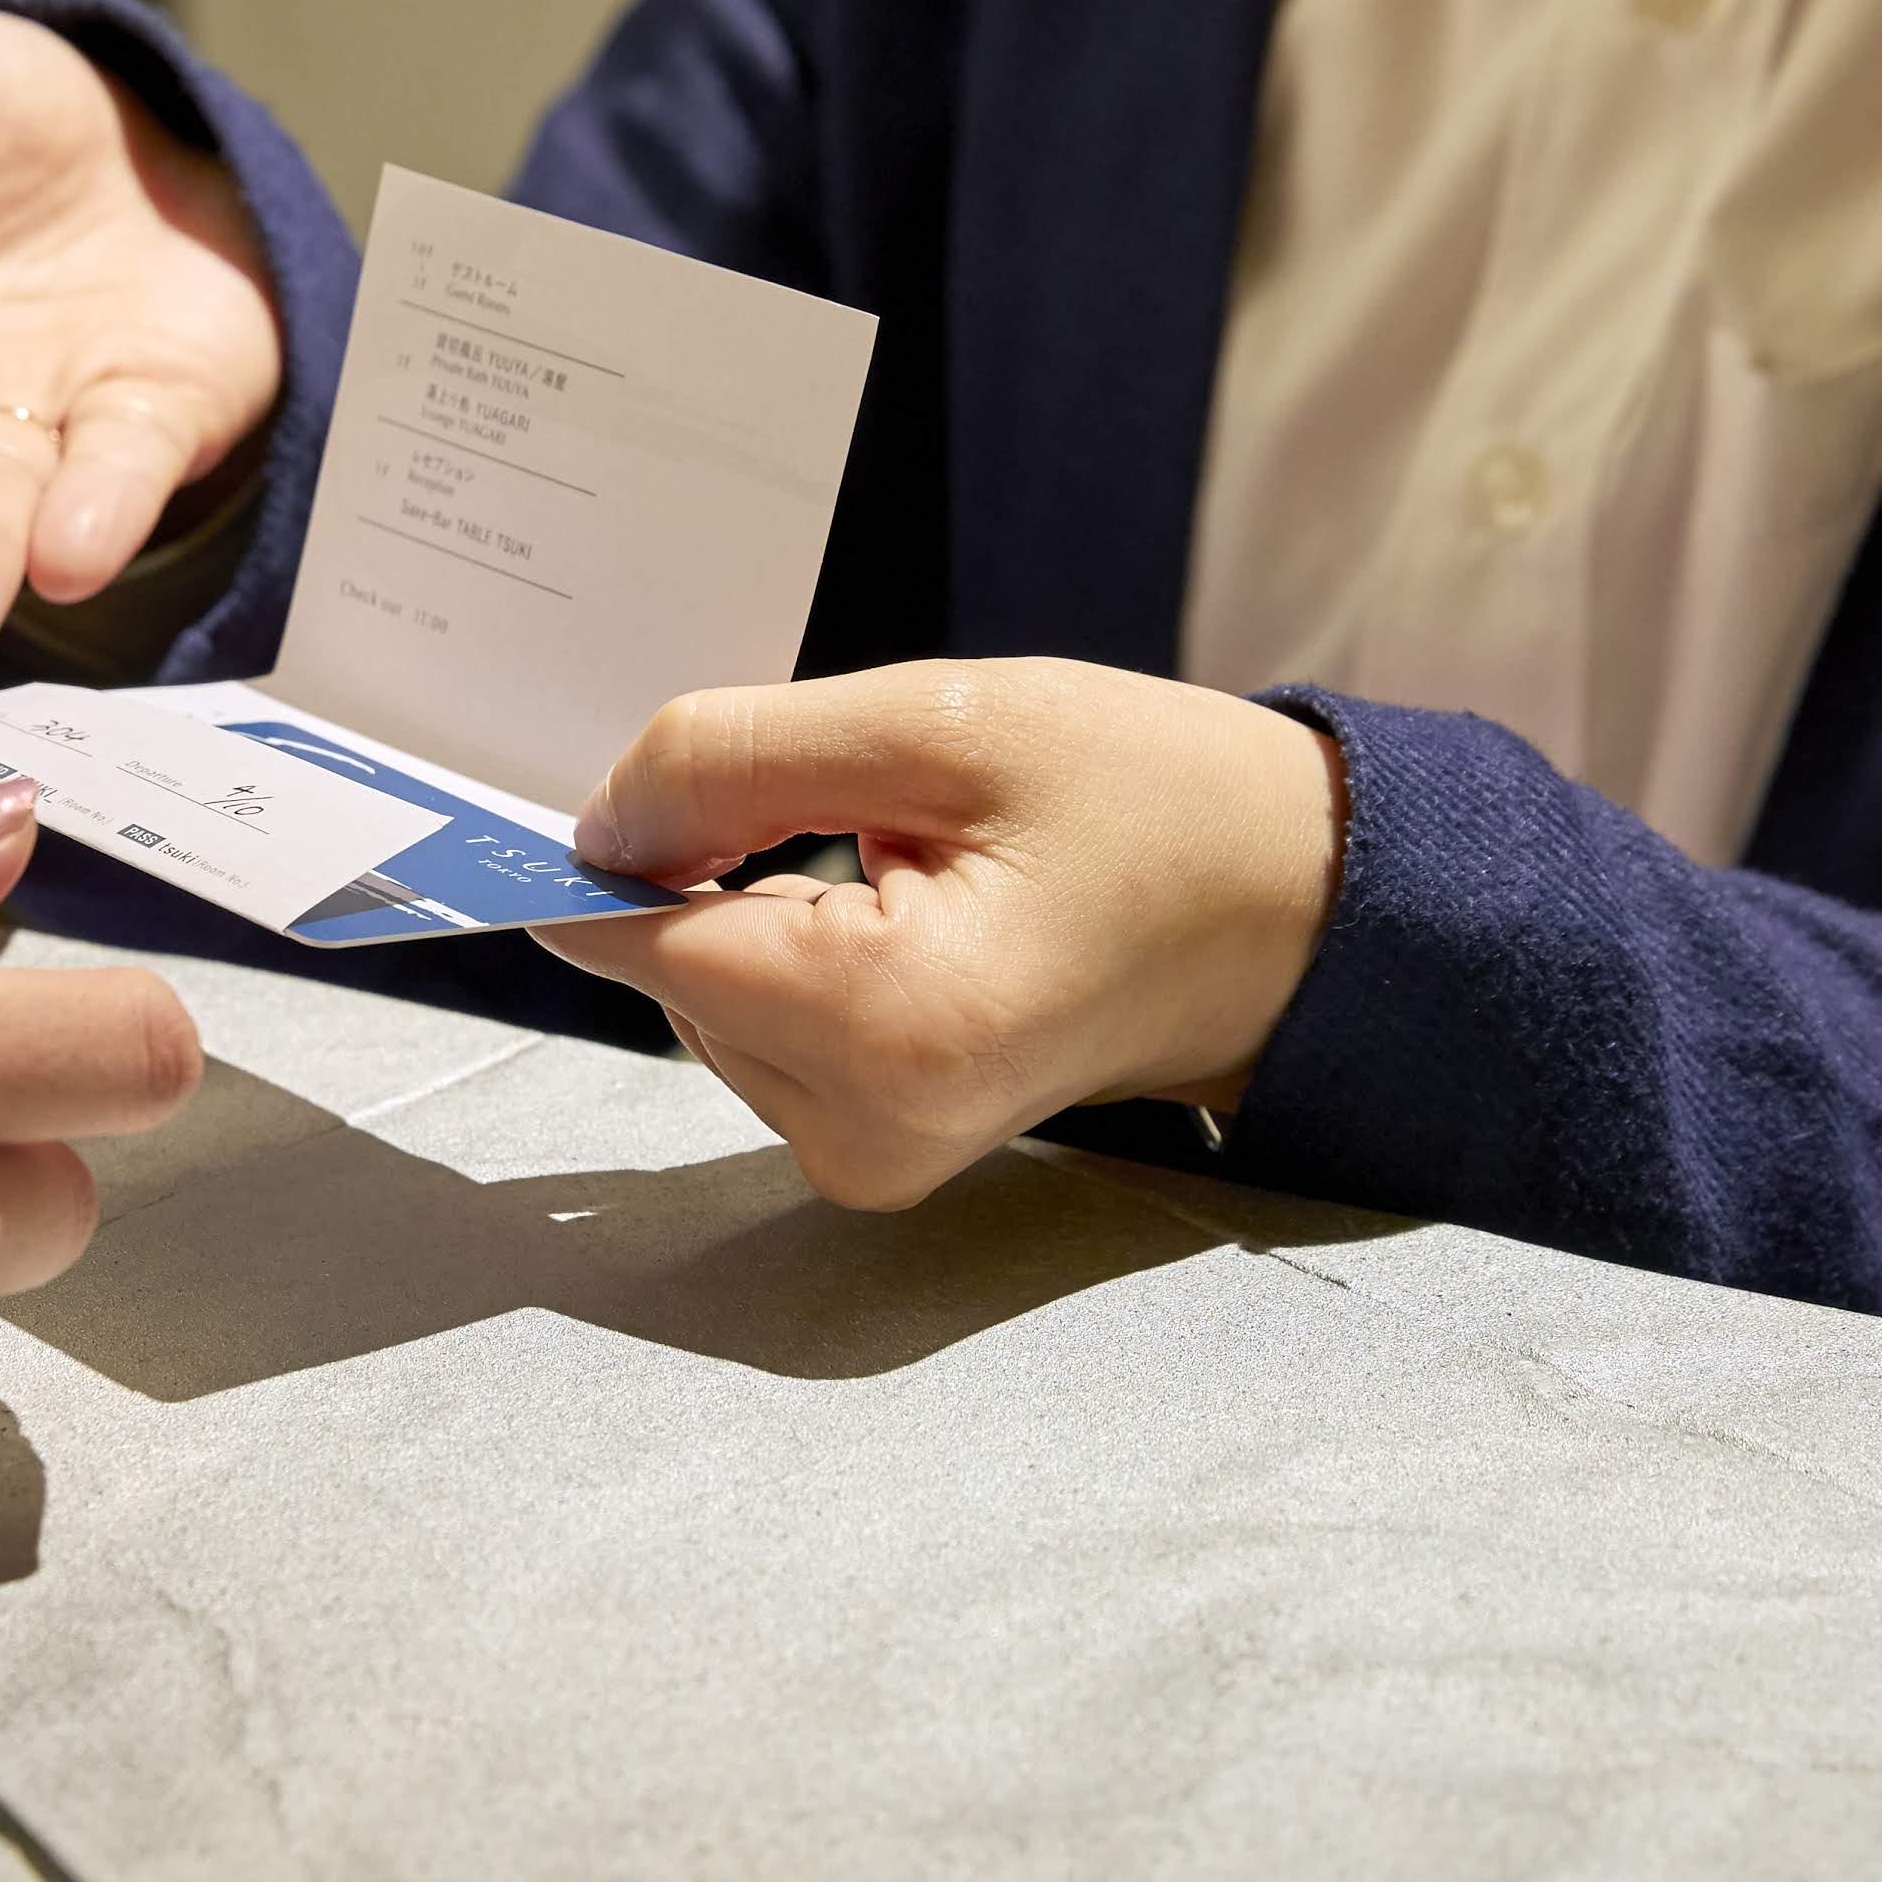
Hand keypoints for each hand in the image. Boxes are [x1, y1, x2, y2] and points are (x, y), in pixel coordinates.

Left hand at [536, 660, 1347, 1210]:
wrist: (1286, 915)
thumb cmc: (1153, 804)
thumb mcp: (947, 723)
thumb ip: (741, 760)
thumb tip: (595, 821)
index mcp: (892, 1026)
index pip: (646, 939)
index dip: (622, 842)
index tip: (641, 783)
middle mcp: (867, 1127)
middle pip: (676, 968)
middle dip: (721, 866)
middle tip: (864, 798)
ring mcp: (872, 1157)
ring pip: (710, 998)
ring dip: (766, 910)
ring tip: (914, 862)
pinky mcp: (876, 1153)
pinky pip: (762, 1029)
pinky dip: (798, 954)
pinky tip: (904, 910)